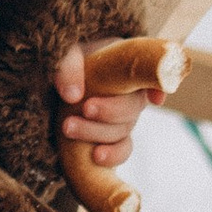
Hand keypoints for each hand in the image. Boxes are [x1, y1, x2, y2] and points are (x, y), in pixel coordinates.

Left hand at [54, 42, 153, 174]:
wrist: (55, 87)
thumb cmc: (65, 63)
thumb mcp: (64, 55)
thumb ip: (68, 66)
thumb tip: (73, 96)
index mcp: (126, 66)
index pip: (150, 75)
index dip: (156, 88)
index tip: (155, 99)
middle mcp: (131, 93)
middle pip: (132, 108)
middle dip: (109, 111)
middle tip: (85, 108)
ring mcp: (124, 118)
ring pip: (122, 130)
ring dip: (96, 132)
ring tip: (68, 128)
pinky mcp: (113, 138)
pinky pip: (122, 149)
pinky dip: (113, 155)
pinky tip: (96, 156)